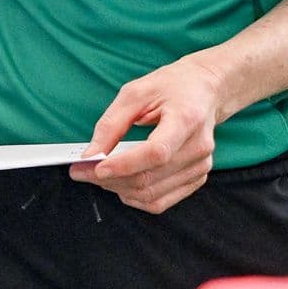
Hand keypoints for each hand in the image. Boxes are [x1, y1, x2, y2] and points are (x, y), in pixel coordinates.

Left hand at [71, 58, 225, 214]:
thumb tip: (91, 155)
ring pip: (152, 195)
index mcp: (187, 118)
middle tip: (81, 171)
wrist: (205, 90)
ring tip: (98, 176)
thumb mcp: (135, 93)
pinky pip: (161, 201)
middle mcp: (198, 147)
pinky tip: (120, 184)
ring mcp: (200, 166)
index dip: (124, 165)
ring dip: (118, 190)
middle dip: (110, 180)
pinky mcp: (197, 178)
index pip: (156, 152)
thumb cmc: (172, 87)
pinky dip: (135, 198)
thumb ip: (111, 124)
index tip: (95, 167)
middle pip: (150, 178)